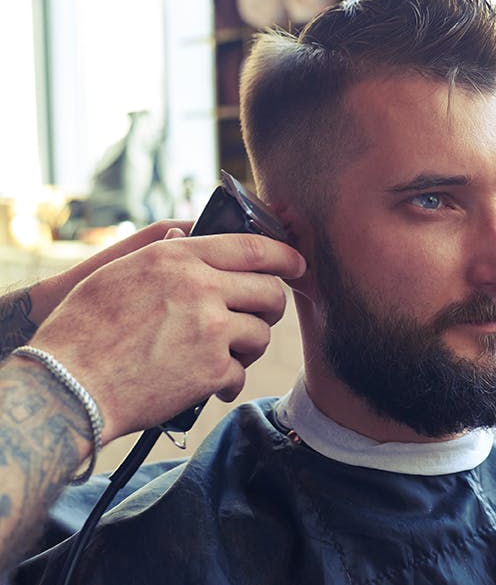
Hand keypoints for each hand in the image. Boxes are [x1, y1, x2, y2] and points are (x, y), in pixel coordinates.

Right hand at [26, 230, 304, 444]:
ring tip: (223, 355)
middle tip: (260, 317)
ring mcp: (210, 328)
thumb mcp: (121, 273)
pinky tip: (207, 385)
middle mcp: (200, 287)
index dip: (284, 256)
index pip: (252, 247)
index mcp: (177, 258)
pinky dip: (227, 382)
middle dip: (272, 306)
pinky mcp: (213, 369)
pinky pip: (241, 372)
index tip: (297, 264)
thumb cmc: (84, 329)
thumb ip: (165, 257)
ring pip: (261, 333)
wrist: (69, 384)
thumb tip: (190, 240)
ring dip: (248, 347)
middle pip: (270, 290)